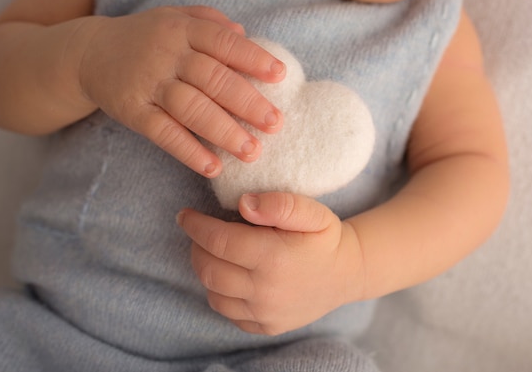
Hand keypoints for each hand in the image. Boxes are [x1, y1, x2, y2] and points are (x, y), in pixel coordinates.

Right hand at [77, 6, 284, 176]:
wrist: (89, 53)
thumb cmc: (146, 38)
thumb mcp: (175, 18)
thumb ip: (209, 22)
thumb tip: (244, 35)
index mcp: (182, 29)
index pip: (223, 43)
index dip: (253, 58)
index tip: (280, 76)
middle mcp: (166, 55)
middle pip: (212, 79)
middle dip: (247, 103)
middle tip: (275, 124)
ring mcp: (148, 84)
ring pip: (191, 108)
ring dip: (224, 132)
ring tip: (252, 151)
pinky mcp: (133, 112)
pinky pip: (164, 133)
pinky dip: (189, 151)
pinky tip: (213, 166)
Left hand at [177, 192, 365, 335]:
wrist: (346, 274)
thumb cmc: (325, 238)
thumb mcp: (312, 211)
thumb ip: (279, 204)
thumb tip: (244, 204)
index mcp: (274, 258)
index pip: (218, 240)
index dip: (195, 225)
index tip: (185, 215)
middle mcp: (266, 290)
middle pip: (210, 269)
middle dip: (196, 247)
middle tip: (198, 233)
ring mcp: (265, 313)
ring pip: (214, 294)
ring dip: (206, 270)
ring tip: (213, 252)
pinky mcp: (266, 327)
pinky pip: (228, 313)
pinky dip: (220, 294)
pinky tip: (229, 276)